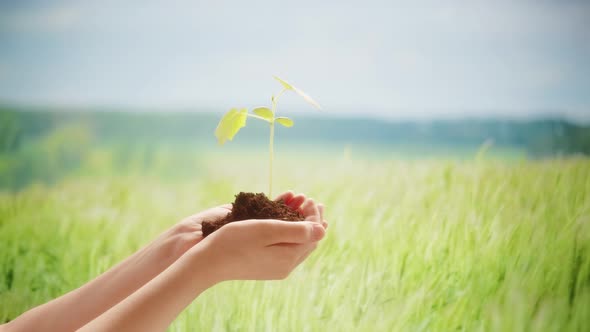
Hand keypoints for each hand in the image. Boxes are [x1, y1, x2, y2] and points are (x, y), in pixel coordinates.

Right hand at [195, 193, 326, 280]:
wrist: (206, 261)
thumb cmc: (234, 241)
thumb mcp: (267, 230)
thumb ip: (296, 230)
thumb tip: (323, 230)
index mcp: (288, 259)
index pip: (312, 235)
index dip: (315, 216)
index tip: (310, 200)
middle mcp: (285, 266)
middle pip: (307, 241)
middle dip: (311, 220)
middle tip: (312, 202)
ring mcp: (274, 267)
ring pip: (296, 244)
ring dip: (300, 224)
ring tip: (302, 208)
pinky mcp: (264, 265)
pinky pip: (284, 247)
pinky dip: (288, 232)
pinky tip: (286, 222)